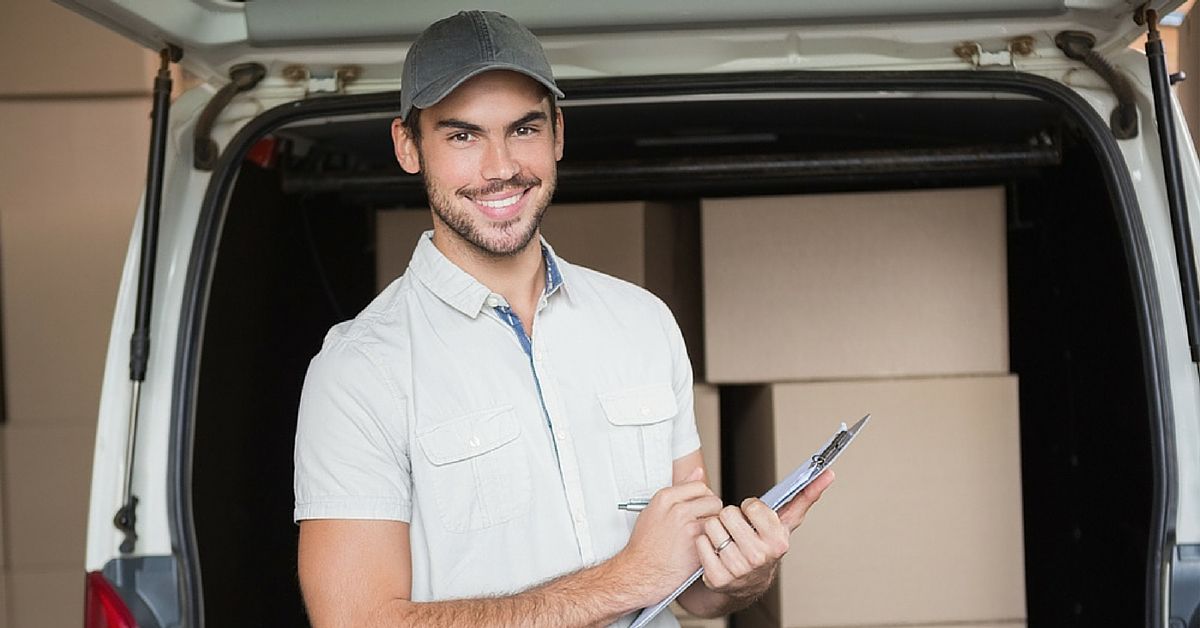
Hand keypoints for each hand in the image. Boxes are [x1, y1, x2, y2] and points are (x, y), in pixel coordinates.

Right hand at [618, 467, 722, 600]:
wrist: (641, 573)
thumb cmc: (645, 546)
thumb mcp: (655, 510)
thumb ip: (679, 489)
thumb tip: (698, 471)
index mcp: (665, 497)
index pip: (699, 486)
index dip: (702, 498)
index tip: (699, 508)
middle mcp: (677, 509)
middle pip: (713, 500)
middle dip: (711, 512)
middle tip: (703, 525)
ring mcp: (688, 526)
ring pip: (718, 518)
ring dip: (715, 528)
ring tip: (703, 537)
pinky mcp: (697, 543)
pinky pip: (717, 536)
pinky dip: (714, 542)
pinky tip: (704, 548)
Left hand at [696, 470, 834, 596]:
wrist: (746, 584)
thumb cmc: (764, 546)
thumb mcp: (784, 523)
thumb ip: (804, 497)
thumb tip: (827, 474)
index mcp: (778, 541)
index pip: (751, 505)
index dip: (748, 508)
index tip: (752, 518)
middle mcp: (759, 557)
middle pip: (728, 514)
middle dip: (730, 518)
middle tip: (737, 531)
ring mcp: (738, 569)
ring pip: (712, 527)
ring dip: (715, 530)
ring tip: (725, 541)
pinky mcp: (717, 578)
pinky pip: (700, 543)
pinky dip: (703, 544)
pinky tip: (714, 552)